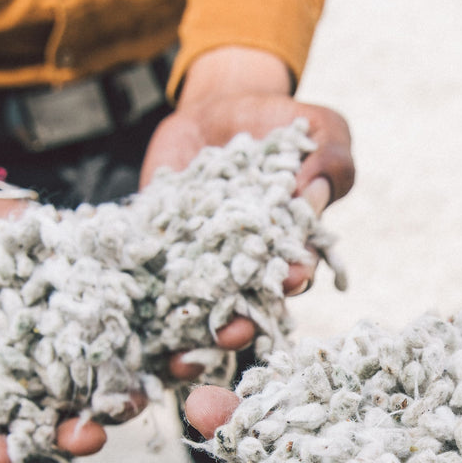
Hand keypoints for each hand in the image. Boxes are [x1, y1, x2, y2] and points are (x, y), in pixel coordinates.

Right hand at [0, 133, 115, 462]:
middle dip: (69, 436)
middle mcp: (26, 377)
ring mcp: (64, 343)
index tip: (2, 453)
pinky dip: (146, 344)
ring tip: (130, 401)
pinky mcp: (93, 305)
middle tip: (85, 438)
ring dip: (116, 400)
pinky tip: (163, 353)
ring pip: (97, 386)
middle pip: (52, 422)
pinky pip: (125, 329)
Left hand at [143, 47, 354, 377]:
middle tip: (230, 334)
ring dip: (189, 334)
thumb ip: (330, 159)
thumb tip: (312, 189)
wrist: (227, 105)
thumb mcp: (322, 129)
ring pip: (197, 304)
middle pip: (244, 304)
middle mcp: (247, 263)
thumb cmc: (286, 122)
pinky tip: (131, 319)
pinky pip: (149, 273)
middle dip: (238, 324)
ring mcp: (202, 256)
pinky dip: (140, 298)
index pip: (294, 272)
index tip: (291, 280)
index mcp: (292, 245)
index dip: (293, 279)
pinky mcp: (162, 241)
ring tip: (181, 357)